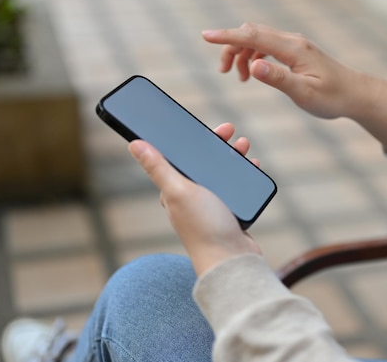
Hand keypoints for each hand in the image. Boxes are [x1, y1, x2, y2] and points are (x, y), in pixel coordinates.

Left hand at [128, 123, 261, 275]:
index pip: (180, 157)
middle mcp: (191, 196)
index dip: (191, 139)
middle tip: (231, 133)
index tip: (204, 127)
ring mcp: (211, 204)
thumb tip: (133, 144)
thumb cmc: (203, 227)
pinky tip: (253, 167)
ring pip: (222, 172)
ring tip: (244, 147)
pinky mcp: (229, 212)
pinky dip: (245, 174)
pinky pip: (237, 186)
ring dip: (233, 157)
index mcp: (175, 189)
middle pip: (203, 162)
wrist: (232, 260)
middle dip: (217, 145)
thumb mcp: (179, 191)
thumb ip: (158, 168)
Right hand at [202, 23, 386, 152]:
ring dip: (243, 54)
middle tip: (223, 72)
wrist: (355, 94)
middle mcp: (292, 42)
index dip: (227, 37)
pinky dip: (254, 56)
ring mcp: (294, 45)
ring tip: (241, 79)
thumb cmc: (332, 97)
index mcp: (293, 50)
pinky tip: (254, 73)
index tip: (205, 36)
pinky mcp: (295, 51)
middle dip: (232, 47)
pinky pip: (267, 45)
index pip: (253, 37)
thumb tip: (255, 66)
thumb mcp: (305, 93)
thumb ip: (279, 79)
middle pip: (252, 33)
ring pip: (258, 39)